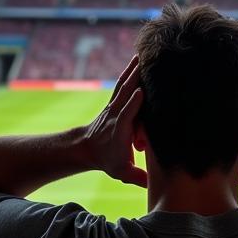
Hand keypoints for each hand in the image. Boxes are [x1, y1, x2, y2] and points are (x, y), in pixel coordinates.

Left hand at [82, 57, 146, 187]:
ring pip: (124, 85)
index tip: (142, 92)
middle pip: (125, 94)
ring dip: (133, 70)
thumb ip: (136, 177)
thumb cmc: (106, 160)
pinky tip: (137, 59)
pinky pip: (123, 83)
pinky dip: (130, 71)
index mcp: (119, 130)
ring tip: (142, 54)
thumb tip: (151, 184)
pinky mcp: (115, 101)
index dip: (134, 104)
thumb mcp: (120, 172)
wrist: (86, 148)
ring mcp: (114, 106)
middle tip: (148, 63)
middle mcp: (115, 114)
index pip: (126, 115)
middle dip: (136, 79)